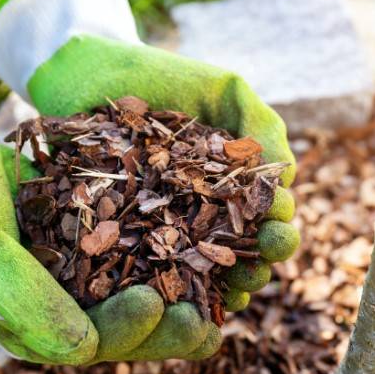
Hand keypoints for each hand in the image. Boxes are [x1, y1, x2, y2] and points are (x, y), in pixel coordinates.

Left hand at [0, 0, 299, 317]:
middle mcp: (203, 214)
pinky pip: (147, 273)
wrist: (88, 71)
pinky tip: (181, 302)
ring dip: (221, 290)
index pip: (267, 218)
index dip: (277, 230)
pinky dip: (168, 291)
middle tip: (257, 268)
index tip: (276, 229)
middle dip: (256, 266)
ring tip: (230, 295)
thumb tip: (286, 177)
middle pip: (239, 254)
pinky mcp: (121, 239)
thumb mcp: (223, 89)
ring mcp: (163, 229)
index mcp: (233, 185)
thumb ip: (261, 124)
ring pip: (201, 273)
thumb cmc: (161, 77)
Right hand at [0, 86, 220, 363]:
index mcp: (33, 327)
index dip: (127, 329)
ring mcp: (82, 281)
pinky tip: (210, 252)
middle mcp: (62, 311)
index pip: (89, 343)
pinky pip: (141, 263)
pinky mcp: (98, 249)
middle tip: (206, 321)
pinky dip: (175, 262)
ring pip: (140, 302)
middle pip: (126, 332)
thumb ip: (27, 299)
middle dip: (168, 331)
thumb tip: (85, 351)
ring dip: (181, 303)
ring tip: (223, 299)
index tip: (154, 301)